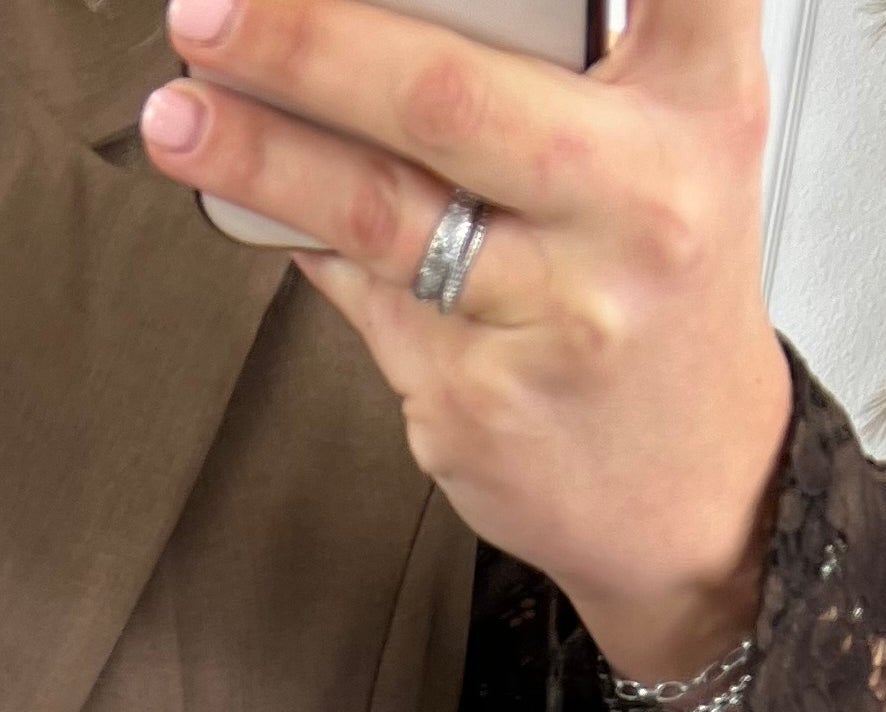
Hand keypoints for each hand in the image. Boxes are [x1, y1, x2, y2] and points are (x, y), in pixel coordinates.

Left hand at [138, 0, 793, 684]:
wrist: (690, 489)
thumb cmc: (658, 283)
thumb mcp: (680, 141)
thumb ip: (586, 53)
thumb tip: (375, 8)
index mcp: (704, 103)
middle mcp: (640, 199)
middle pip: (445, 99)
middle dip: (307, 43)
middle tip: (207, 13)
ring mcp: (556, 310)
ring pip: (377, 210)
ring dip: (258, 155)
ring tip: (180, 115)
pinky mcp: (479, 400)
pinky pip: (360, 297)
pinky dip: (302, 238)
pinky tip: (252, 201)